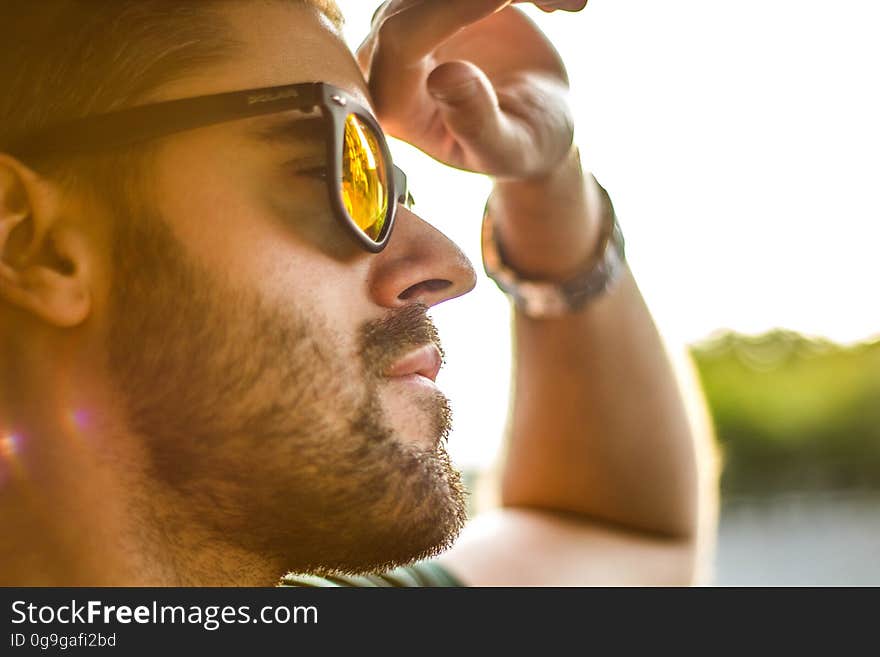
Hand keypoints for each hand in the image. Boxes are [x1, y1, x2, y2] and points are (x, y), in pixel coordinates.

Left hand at [357, 1, 588, 179]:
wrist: (534, 128)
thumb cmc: (518, 149)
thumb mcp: (506, 149)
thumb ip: (475, 123)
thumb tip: (442, 77)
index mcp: (394, 106)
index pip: (403, 40)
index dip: (453, 10)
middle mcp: (387, 62)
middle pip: (422, 2)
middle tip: (559, 4)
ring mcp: (410, 27)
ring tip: (568, 8)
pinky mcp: (436, 4)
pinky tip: (560, 6)